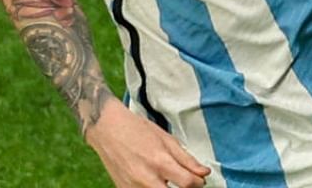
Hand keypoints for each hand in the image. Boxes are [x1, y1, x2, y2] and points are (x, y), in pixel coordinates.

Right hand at [85, 99, 210, 187]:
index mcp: (159, 161)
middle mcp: (145, 178)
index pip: (187, 183)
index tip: (199, 179)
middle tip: (187, 183)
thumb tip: (204, 172)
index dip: (198, 183)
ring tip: (168, 179)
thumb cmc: (138, 130)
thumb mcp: (167, 140)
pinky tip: (154, 180)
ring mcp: (132, 186)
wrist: (107, 129)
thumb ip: (187, 159)